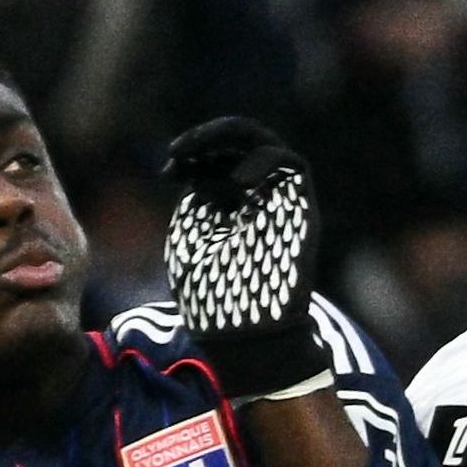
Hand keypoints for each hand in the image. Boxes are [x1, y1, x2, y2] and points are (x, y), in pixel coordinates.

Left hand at [158, 117, 330, 399]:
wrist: (240, 330)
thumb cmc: (211, 292)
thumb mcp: (192, 233)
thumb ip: (199, 195)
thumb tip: (197, 165)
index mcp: (228, 204)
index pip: (216, 161)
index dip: (191, 157)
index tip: (167, 172)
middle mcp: (256, 196)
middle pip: (238, 145)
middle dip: (206, 139)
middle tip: (176, 150)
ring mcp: (279, 199)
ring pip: (264, 144)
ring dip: (227, 136)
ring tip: (195, 152)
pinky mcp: (300, 207)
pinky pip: (291, 164)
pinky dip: (263, 160)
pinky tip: (236, 180)